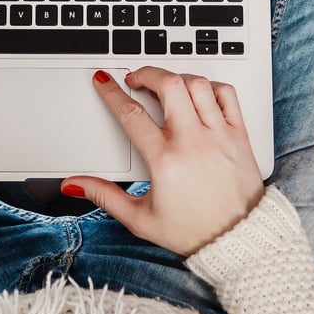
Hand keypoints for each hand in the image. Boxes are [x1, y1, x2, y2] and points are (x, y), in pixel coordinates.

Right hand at [62, 66, 264, 256]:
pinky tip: (199, 94)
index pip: (131, 114)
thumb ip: (103, 196)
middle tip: (136, 79)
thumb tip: (74, 185)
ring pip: (197, 84)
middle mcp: (193, 142)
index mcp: (166, 161)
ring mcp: (219, 136)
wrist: (238, 241)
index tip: (104, 82)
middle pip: (168, 85)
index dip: (112, 93)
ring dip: (176, 77)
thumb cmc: (193, 231)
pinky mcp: (239, 136)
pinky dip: (210, 86)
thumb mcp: (140, 219)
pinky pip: (227, 95)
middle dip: (146, 73)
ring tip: (166, 85)